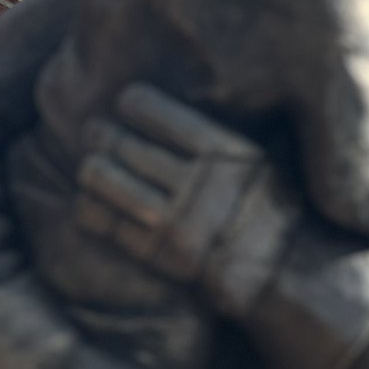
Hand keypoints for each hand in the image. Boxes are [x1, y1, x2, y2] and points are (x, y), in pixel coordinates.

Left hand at [75, 84, 299, 316]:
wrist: (282, 270)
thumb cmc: (266, 205)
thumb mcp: (255, 159)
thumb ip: (215, 138)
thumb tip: (172, 105)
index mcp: (225, 155)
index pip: (167, 119)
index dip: (138, 105)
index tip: (125, 98)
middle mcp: (200, 186)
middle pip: (136, 151)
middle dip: (107, 136)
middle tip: (92, 129)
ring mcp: (179, 224)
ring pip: (118, 187)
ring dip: (95, 171)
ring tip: (87, 162)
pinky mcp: (161, 257)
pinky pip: (114, 229)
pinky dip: (94, 212)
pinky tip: (87, 201)